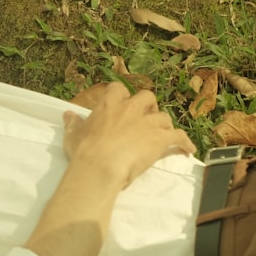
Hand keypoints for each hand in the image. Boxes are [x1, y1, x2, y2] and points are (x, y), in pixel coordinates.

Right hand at [62, 82, 195, 187]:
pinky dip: (184, 143)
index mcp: (109, 104)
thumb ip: (73, 123)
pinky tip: (187, 150)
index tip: (121, 104)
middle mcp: (131, 108)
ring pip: (164, 117)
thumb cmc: (84, 150)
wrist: (100, 166)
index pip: (118, 89)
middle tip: (144, 118)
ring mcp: (148, 123)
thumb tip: (68, 115)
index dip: (122, 96)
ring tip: (162, 136)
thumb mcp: (73, 135)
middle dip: (148, 106)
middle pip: (147, 97)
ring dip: (164, 125)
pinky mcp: (161, 138)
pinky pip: (179, 137)